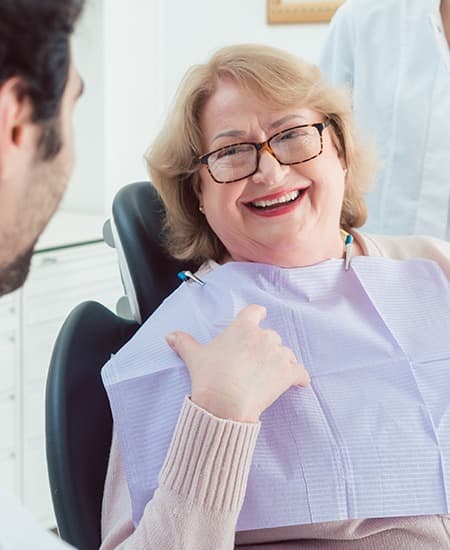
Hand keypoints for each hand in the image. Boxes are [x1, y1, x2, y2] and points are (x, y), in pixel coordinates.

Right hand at [166, 304, 309, 421]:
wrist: (224, 403)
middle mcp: (263, 336)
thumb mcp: (194, 356)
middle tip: (254, 364)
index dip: (258, 314)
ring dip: (281, 362)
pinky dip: (299, 378)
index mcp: (242, 328)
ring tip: (269, 376)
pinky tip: (298, 383)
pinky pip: (300, 373)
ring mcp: (278, 354)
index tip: (260, 316)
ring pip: (285, 353)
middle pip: (270, 336)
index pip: (254, 312)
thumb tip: (169, 336)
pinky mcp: (287, 373)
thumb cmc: (209, 377)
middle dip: (265, 348)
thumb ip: (184, 342)